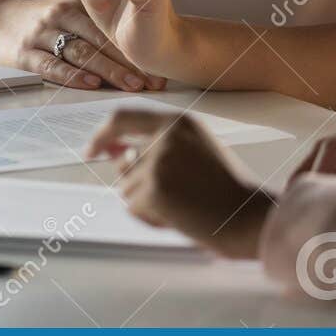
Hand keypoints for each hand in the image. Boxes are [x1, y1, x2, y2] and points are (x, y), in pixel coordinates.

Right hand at [0, 0, 160, 92]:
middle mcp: (61, 16)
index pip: (111, 23)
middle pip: (101, 38)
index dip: (136, 44)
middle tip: (153, 79)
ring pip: (81, 53)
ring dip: (109, 71)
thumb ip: (100, 13)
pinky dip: (73, 75)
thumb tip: (141, 29)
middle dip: (130, 61)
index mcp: (77, 3)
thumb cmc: (39, 17)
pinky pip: (51, 65)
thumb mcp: (68, 4)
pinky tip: (92, 84)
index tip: (158, 63)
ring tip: (133, 84)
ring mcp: (43, 35)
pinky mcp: (25, 54)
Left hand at [86, 108, 273, 258]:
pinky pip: (133, 208)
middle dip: (136, 185)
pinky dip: (150, 218)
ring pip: (127, 188)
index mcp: (177, 121)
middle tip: (168, 198)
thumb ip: (154, 148)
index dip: (102, 135)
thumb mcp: (192, 152)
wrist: (245, 215)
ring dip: (146, 203)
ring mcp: (158, 161)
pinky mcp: (154, 188)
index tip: (91, 150)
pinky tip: (178, 217)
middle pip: (124, 163)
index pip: (123, 118)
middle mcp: (165, 136)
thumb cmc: (223, 188)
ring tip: (182, 206)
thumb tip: (113, 155)